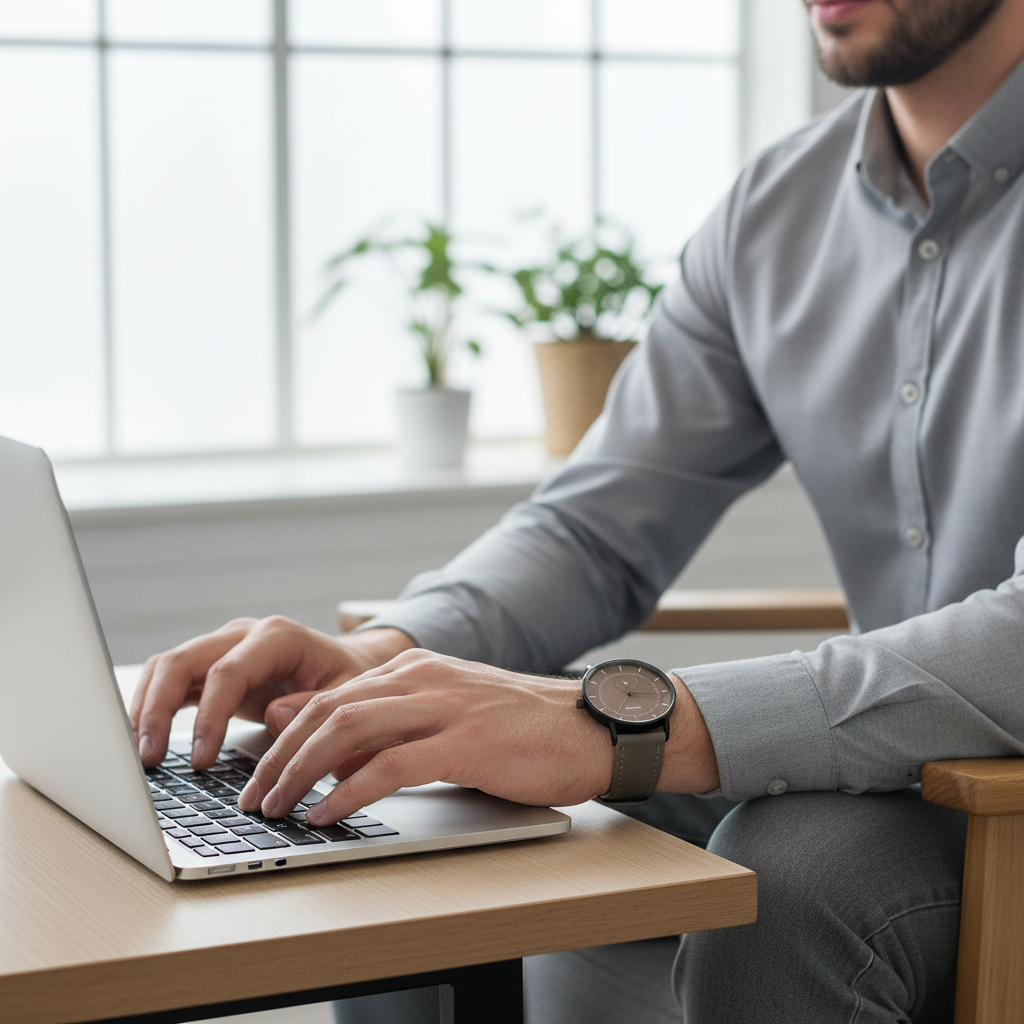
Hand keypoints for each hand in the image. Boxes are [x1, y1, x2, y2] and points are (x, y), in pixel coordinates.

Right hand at [128, 617, 414, 768]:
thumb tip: (274, 716)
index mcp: (279, 637)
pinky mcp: (211, 668)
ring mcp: (223, 648)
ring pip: (166, 667)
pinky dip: (150, 708)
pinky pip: (170, 681)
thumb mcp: (349, 695)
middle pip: (183, 661)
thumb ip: (315, 705)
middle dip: (158, 709)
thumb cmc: (348, 681)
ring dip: (145, 708)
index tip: (200, 761)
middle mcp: (243, 635)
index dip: (209, 715)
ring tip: (137, 756)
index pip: (228, 671)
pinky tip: (141, 741)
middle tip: (148, 760)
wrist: (346, 666)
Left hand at [238, 649, 615, 822]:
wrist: (588, 728)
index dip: (285, 736)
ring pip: (349, 730)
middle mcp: (423, 677)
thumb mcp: (445, 715)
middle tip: (254, 796)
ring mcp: (444, 706)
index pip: (330, 696)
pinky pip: (390, 766)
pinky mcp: (465, 741)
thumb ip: (389, 723)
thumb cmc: (519, 730)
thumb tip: (326, 736)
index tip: (259, 771)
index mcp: (415, 668)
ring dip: (301, 772)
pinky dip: (348, 791)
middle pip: (328, 710)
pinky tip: (326, 812)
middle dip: (280, 756)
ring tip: (276, 808)